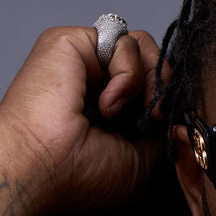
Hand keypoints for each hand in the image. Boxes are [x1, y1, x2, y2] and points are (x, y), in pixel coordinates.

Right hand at [0, 25, 165, 215]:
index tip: (168, 125)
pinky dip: (127, 73)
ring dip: (148, 79)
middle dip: (164, 87)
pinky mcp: (71, 42)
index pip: (152, 88)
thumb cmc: (78, 175)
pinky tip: (107, 103)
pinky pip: (123, 40)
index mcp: (108, 112)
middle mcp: (95, 84)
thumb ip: (159, 132)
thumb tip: (177, 117)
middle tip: (157, 115)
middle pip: (150, 61)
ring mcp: (83, 62)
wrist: (38, 166)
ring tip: (129, 110)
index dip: (168, 100)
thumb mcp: (138, 163)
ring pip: (141, 45)